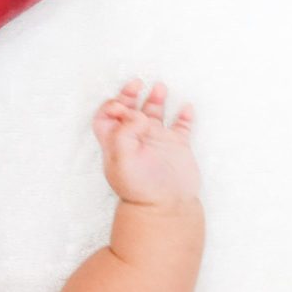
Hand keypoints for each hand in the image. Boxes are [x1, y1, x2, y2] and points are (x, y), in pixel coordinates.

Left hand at [91, 78, 200, 207]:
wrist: (166, 207)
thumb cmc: (140, 188)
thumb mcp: (122, 159)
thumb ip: (124, 133)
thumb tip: (135, 113)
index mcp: (117, 142)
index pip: (106, 117)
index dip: (109, 106)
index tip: (120, 105)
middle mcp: (136, 138)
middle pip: (128, 110)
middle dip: (130, 95)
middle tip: (136, 84)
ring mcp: (157, 141)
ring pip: (154, 113)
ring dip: (155, 98)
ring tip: (159, 87)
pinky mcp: (177, 147)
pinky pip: (181, 126)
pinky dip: (184, 115)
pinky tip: (186, 107)